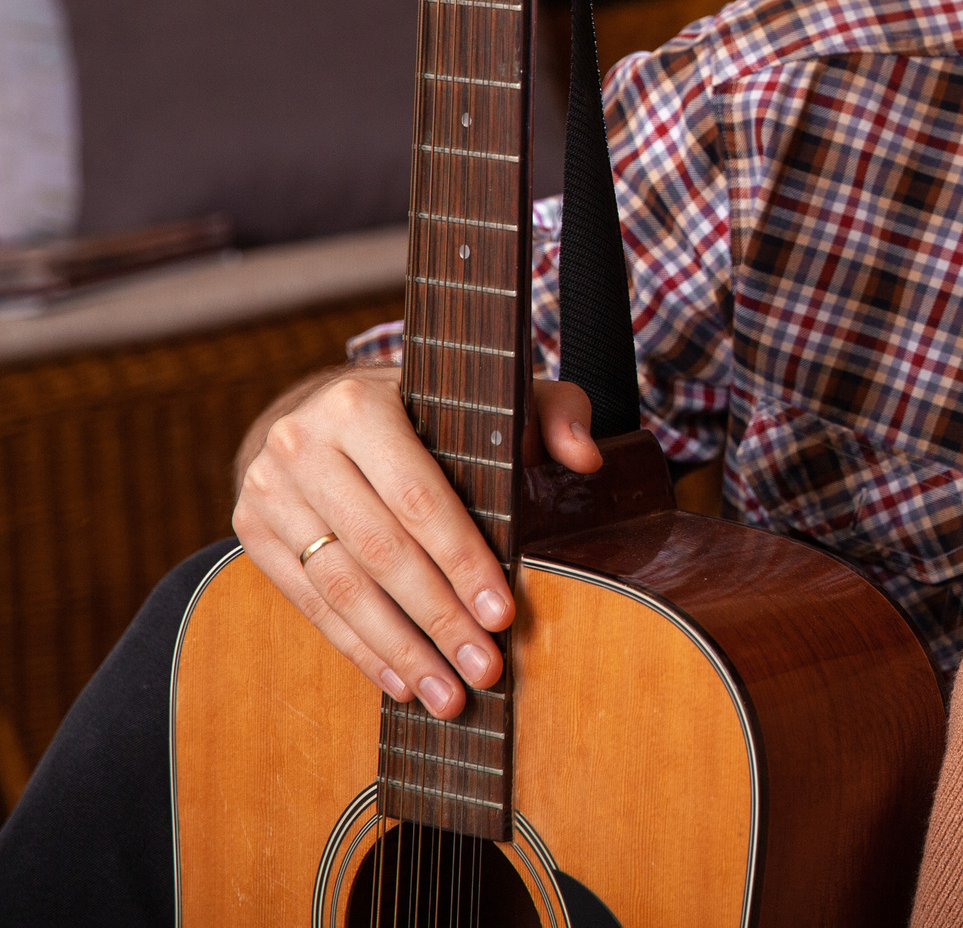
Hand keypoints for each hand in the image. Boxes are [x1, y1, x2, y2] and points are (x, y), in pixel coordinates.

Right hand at [231, 365, 601, 717]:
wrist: (322, 413)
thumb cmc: (432, 410)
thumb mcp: (498, 394)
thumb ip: (556, 412)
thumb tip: (585, 458)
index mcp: (360, 404)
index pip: (418, 499)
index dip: (462, 561)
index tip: (502, 614)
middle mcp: (302, 443)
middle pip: (380, 552)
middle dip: (438, 619)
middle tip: (485, 668)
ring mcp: (268, 489)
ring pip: (341, 587)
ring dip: (400, 649)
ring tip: (449, 694)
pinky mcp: (250, 529)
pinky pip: (310, 603)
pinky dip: (359, 649)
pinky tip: (402, 681)